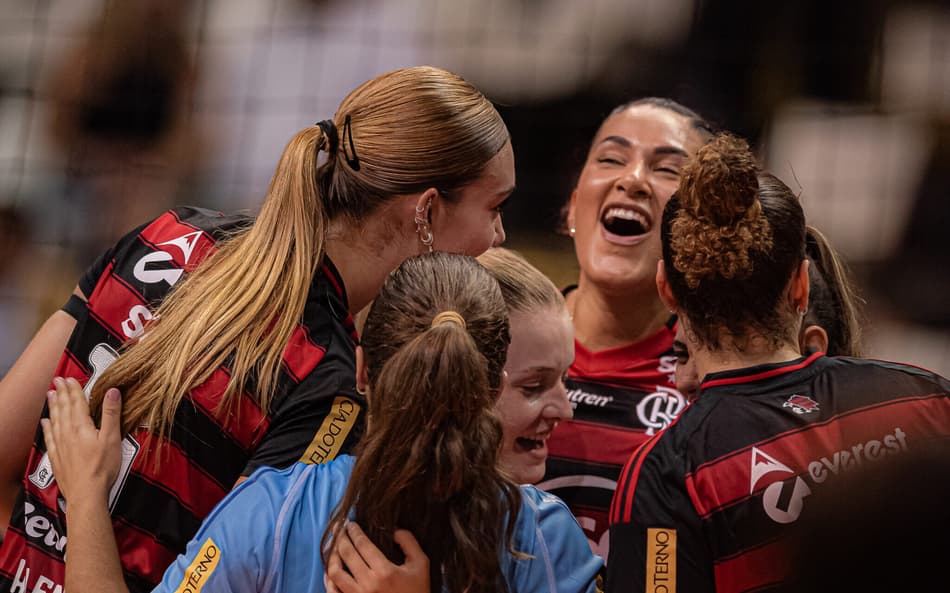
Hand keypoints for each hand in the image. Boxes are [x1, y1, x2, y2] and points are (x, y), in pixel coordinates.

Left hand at [41, 377, 122, 506]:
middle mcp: (67, 432)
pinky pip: (49, 436)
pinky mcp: (56, 456)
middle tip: (57, 381)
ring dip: (53, 406)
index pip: (77, 402)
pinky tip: (45, 422)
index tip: (69, 378)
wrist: (86, 493)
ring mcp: (60, 444)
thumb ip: (111, 413)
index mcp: (81, 426)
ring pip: (55, 419)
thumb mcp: (112, 438)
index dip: (73, 389)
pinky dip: (47, 426)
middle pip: (63, 408)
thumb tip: (113, 392)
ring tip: (50, 395)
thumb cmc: (101, 468)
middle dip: (61, 393)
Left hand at [324, 522, 428, 592]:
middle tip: (338, 528)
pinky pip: (333, 592)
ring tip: (333, 546)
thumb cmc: (417, 591)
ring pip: (335, 572)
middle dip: (340, 537)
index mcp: (385, 572)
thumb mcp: (421, 564)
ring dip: (331, 556)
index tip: (350, 523)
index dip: (354, 531)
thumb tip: (393, 530)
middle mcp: (368, 584)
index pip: (362, 544)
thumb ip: (409, 542)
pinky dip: (328, 580)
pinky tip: (330, 570)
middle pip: (346, 554)